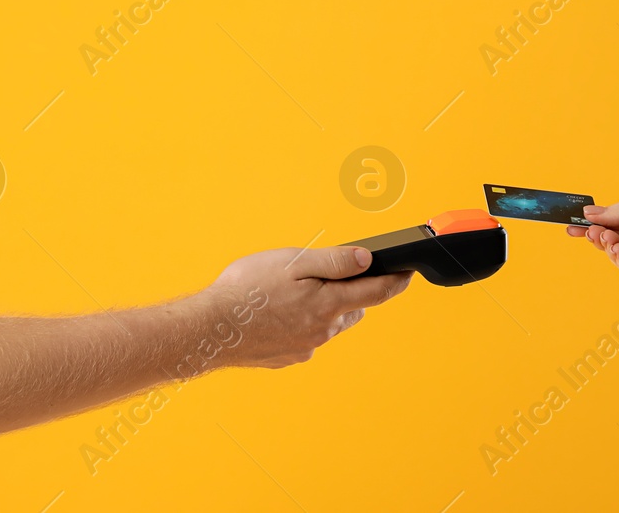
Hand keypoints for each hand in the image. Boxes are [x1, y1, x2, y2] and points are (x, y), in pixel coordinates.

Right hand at [204, 245, 412, 368]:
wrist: (211, 329)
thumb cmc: (247, 289)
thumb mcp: (292, 262)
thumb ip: (333, 262)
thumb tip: (366, 260)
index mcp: (328, 304)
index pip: (376, 293)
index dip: (395, 281)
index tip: (407, 273)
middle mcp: (322, 331)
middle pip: (353, 310)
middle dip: (354, 293)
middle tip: (336, 276)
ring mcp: (305, 347)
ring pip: (328, 326)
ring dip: (325, 310)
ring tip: (296, 293)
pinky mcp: (287, 357)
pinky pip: (305, 339)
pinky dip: (301, 325)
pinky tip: (277, 314)